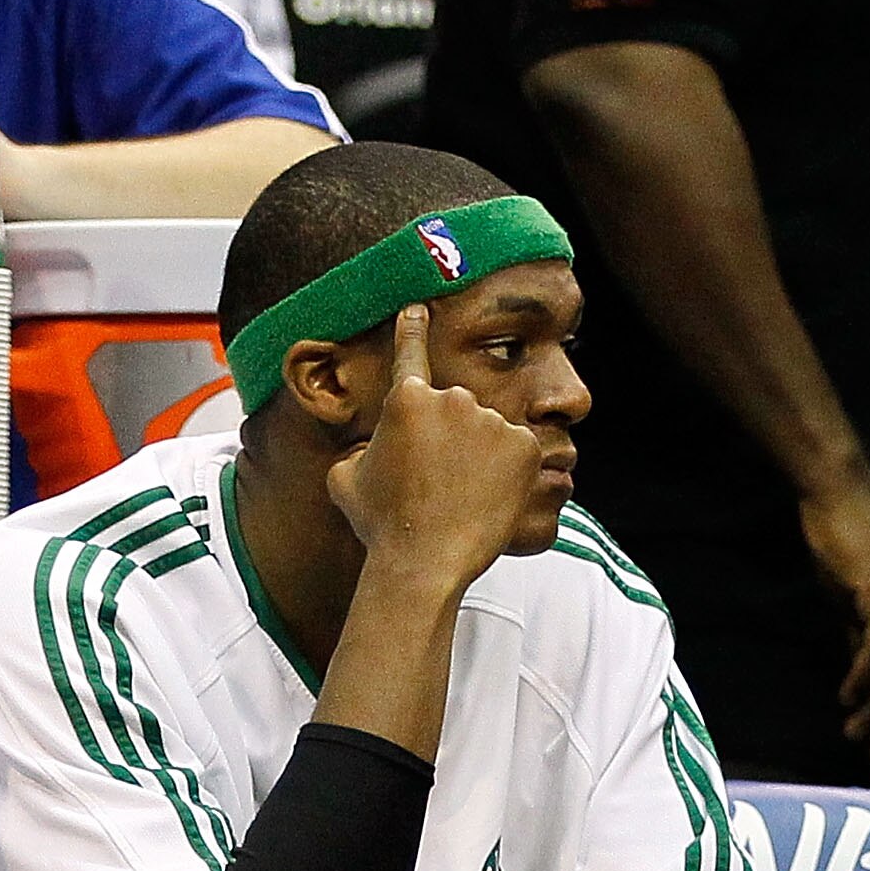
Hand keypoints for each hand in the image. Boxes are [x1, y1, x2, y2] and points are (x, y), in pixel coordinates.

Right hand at [324, 303, 551, 597]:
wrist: (425, 562)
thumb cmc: (381, 524)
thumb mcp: (345, 479)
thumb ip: (359, 450)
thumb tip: (366, 450)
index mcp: (407, 399)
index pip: (410, 351)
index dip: (413, 328)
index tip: (419, 308)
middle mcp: (452, 398)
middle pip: (454, 411)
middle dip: (448, 440)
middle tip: (434, 484)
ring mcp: (492, 420)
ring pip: (488, 433)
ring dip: (478, 458)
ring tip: (460, 498)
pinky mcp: (524, 445)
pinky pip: (517, 452)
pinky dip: (508, 473)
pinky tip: (488, 499)